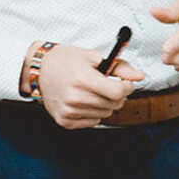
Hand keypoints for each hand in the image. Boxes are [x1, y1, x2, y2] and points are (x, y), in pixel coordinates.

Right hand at [28, 44, 146, 128]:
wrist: (39, 70)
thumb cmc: (67, 60)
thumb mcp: (93, 56)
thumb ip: (120, 66)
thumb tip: (140, 76)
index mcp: (82, 79)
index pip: (117, 92)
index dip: (126, 87)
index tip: (124, 82)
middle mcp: (74, 98)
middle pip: (114, 105)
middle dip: (117, 95)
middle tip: (106, 84)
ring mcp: (69, 112)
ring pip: (106, 114)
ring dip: (105, 104)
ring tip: (92, 91)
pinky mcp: (65, 121)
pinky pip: (93, 122)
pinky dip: (93, 113)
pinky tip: (84, 101)